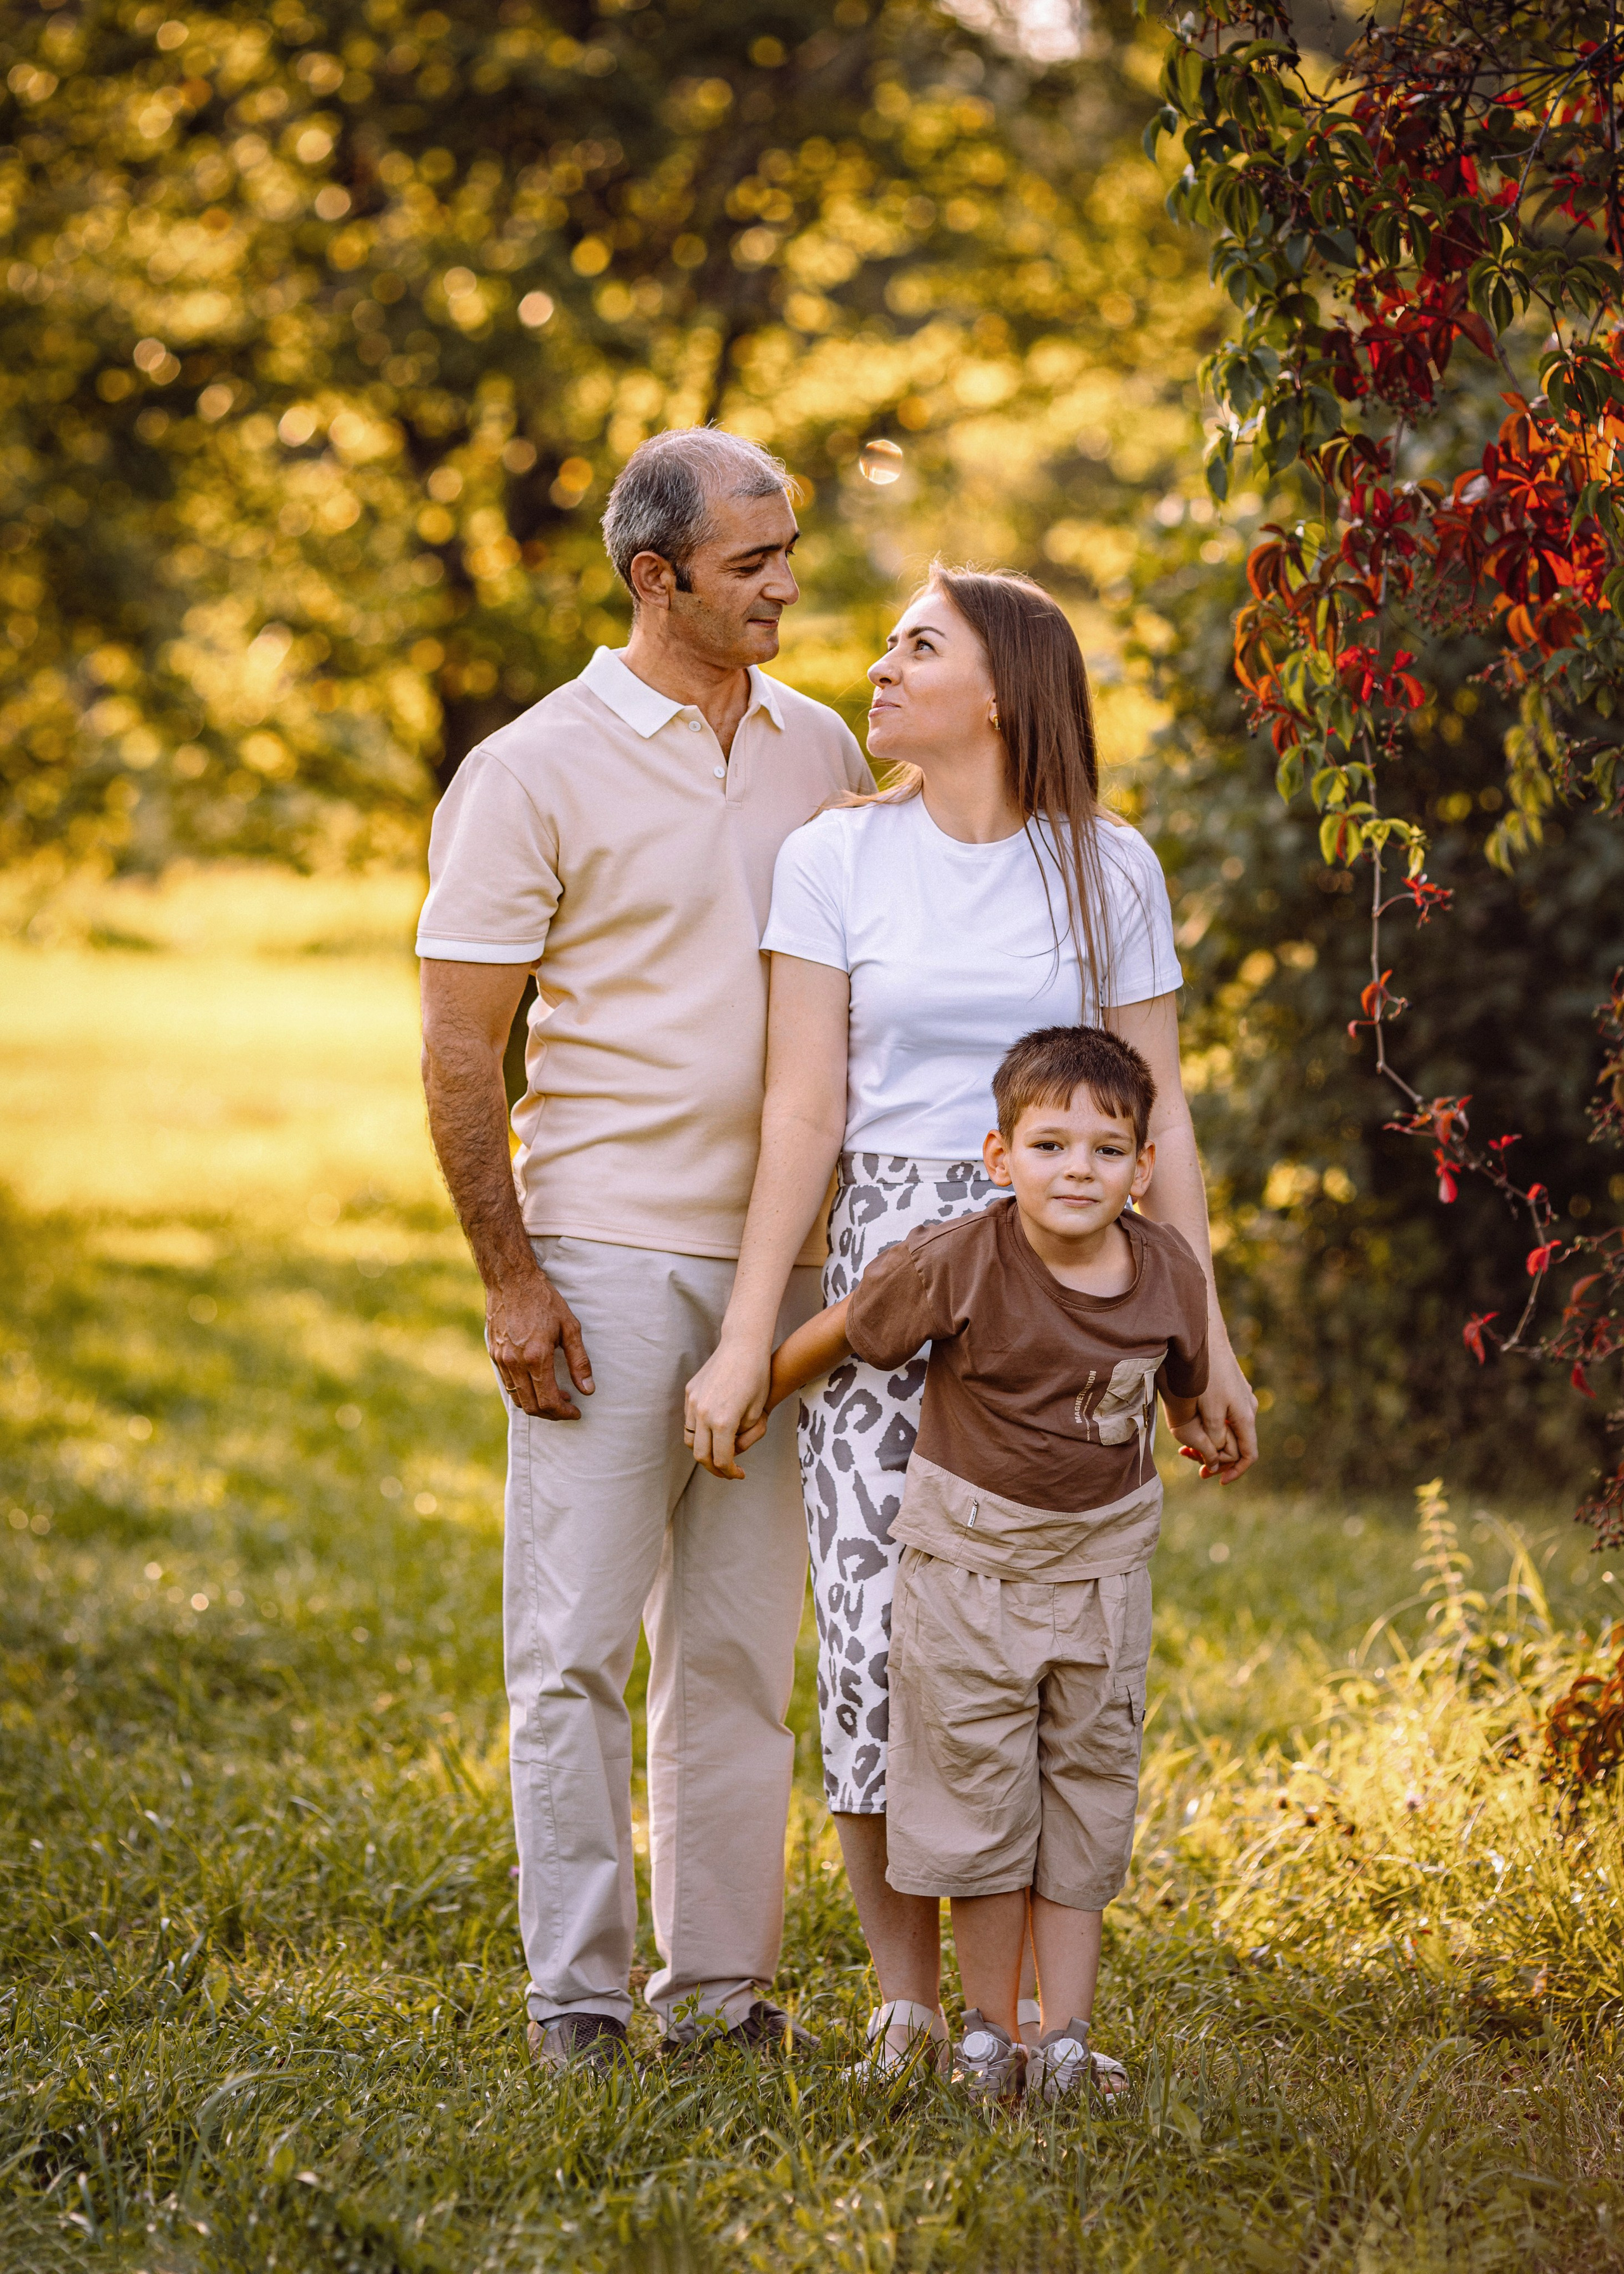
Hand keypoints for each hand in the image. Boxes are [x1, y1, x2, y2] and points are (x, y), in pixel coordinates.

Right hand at [487, 1261, 592, 1419]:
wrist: (511, 1281)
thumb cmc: (544, 1300)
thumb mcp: (570, 1328)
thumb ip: (579, 1361)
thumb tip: (588, 1390)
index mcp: (536, 1357)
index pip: (548, 1401)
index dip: (564, 1413)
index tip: (576, 1412)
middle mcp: (515, 1363)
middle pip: (532, 1407)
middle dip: (552, 1414)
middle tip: (567, 1407)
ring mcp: (501, 1360)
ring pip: (518, 1398)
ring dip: (537, 1404)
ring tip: (556, 1395)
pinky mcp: (494, 1355)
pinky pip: (508, 1384)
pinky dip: (524, 1392)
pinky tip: (538, 1382)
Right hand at [684, 1336, 771, 1481]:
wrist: (743, 1346)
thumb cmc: (757, 1378)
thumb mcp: (757, 1413)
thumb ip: (742, 1437)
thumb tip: (729, 1451)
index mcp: (723, 1422)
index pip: (721, 1459)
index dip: (730, 1472)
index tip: (739, 1475)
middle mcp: (703, 1414)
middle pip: (700, 1455)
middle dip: (714, 1468)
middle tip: (727, 1471)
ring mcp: (693, 1402)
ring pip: (690, 1439)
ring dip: (703, 1450)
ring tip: (718, 1452)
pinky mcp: (690, 1392)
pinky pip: (689, 1420)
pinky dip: (699, 1432)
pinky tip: (713, 1431)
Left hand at [1172, 1339, 1256, 1483]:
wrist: (1205, 1336)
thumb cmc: (1206, 1375)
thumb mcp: (1209, 1413)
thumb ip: (1215, 1439)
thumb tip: (1216, 1460)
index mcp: (1245, 1418)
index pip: (1248, 1455)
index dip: (1235, 1472)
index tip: (1218, 1481)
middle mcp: (1247, 1409)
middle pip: (1235, 1444)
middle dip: (1216, 1458)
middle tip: (1190, 1459)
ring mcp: (1240, 1397)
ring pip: (1227, 1429)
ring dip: (1209, 1442)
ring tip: (1185, 1446)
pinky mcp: (1230, 1388)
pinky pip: (1222, 1416)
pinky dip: (1209, 1426)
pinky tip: (1190, 1424)